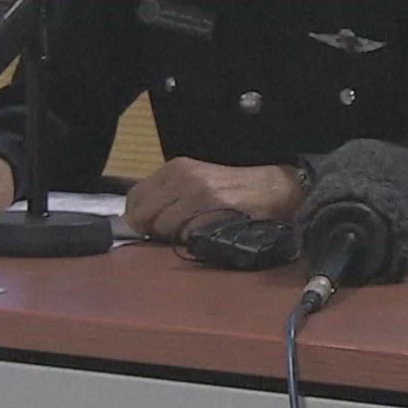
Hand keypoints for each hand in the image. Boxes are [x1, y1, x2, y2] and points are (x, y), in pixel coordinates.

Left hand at [123, 158, 303, 241]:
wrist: (274, 189)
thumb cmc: (234, 189)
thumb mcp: (196, 182)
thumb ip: (167, 197)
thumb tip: (137, 222)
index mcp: (175, 168)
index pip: (134, 198)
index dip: (136, 218)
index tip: (147, 230)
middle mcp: (182, 176)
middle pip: (143, 215)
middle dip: (151, 230)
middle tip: (170, 235)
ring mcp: (197, 190)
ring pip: (162, 227)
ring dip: (172, 237)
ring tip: (192, 232)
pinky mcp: (213, 206)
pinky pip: (185, 234)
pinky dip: (191, 240)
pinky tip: (206, 233)